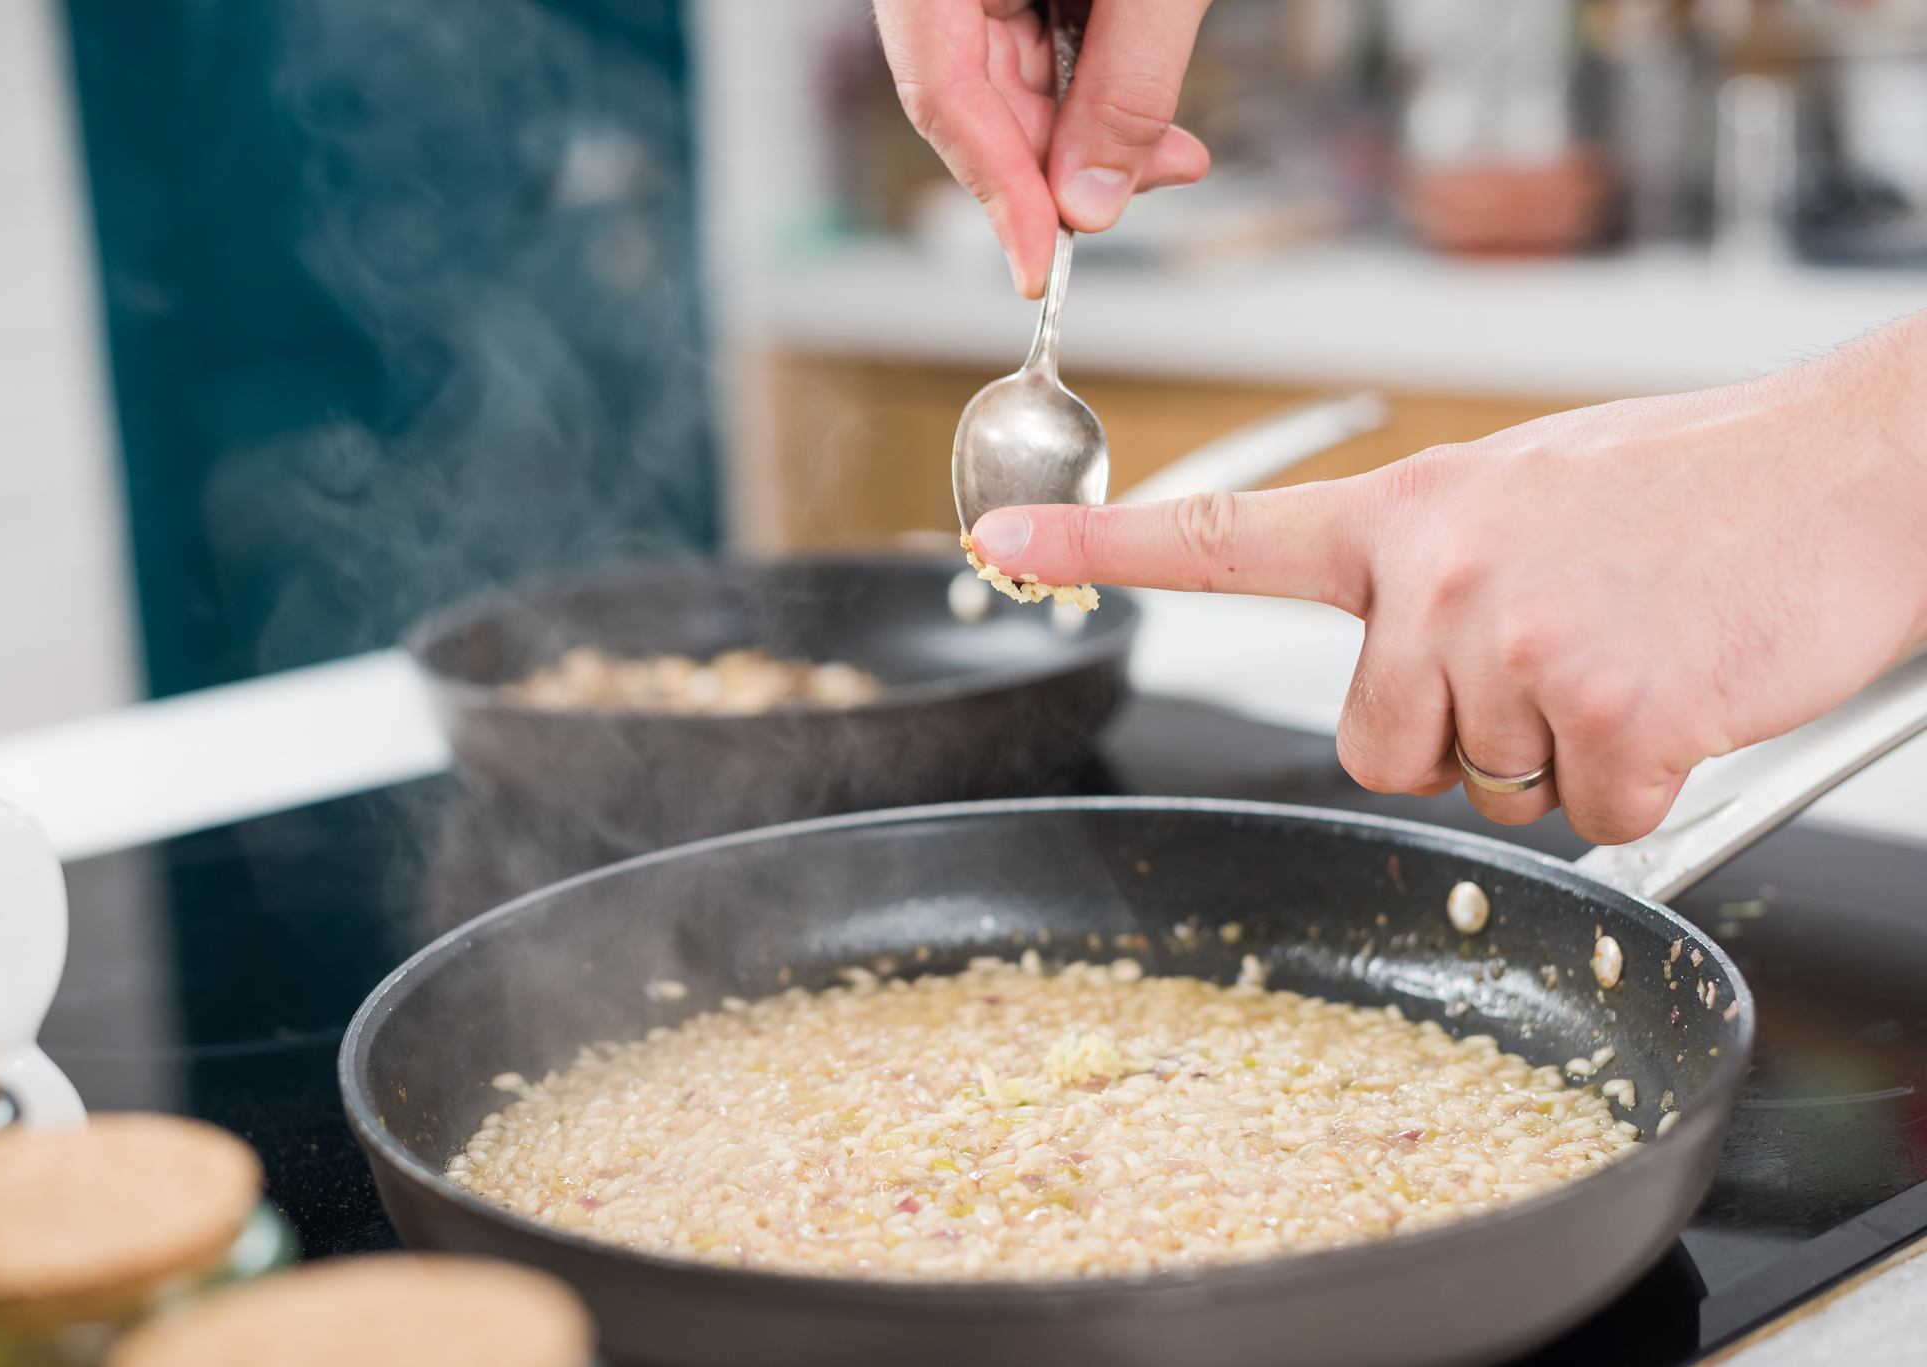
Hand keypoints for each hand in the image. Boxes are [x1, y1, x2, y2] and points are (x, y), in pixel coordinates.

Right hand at [871, 0, 1213, 297]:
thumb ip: (1126, 83)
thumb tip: (1090, 202)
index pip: (941, 93)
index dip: (996, 188)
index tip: (1038, 267)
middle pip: (974, 103)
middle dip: (1063, 168)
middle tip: (1140, 187)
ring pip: (1009, 93)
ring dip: (1090, 141)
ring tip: (1167, 156)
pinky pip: (1035, 62)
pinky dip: (1092, 101)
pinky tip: (1145, 128)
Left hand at [964, 313, 1926, 843]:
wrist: (1860, 469)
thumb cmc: (1701, 486)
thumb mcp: (1529, 490)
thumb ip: (1435, 567)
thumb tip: (1400, 652)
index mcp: (1411, 512)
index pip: (1226, 537)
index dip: (1102, 552)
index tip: (1002, 549)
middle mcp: (1440, 574)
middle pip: (1374, 746)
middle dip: (1458, 737)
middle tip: (1559, 656)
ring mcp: (1518, 642)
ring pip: (1486, 790)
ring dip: (1560, 756)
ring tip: (1635, 653)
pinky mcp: (1607, 710)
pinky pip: (1593, 818)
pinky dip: (1646, 784)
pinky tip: (1686, 694)